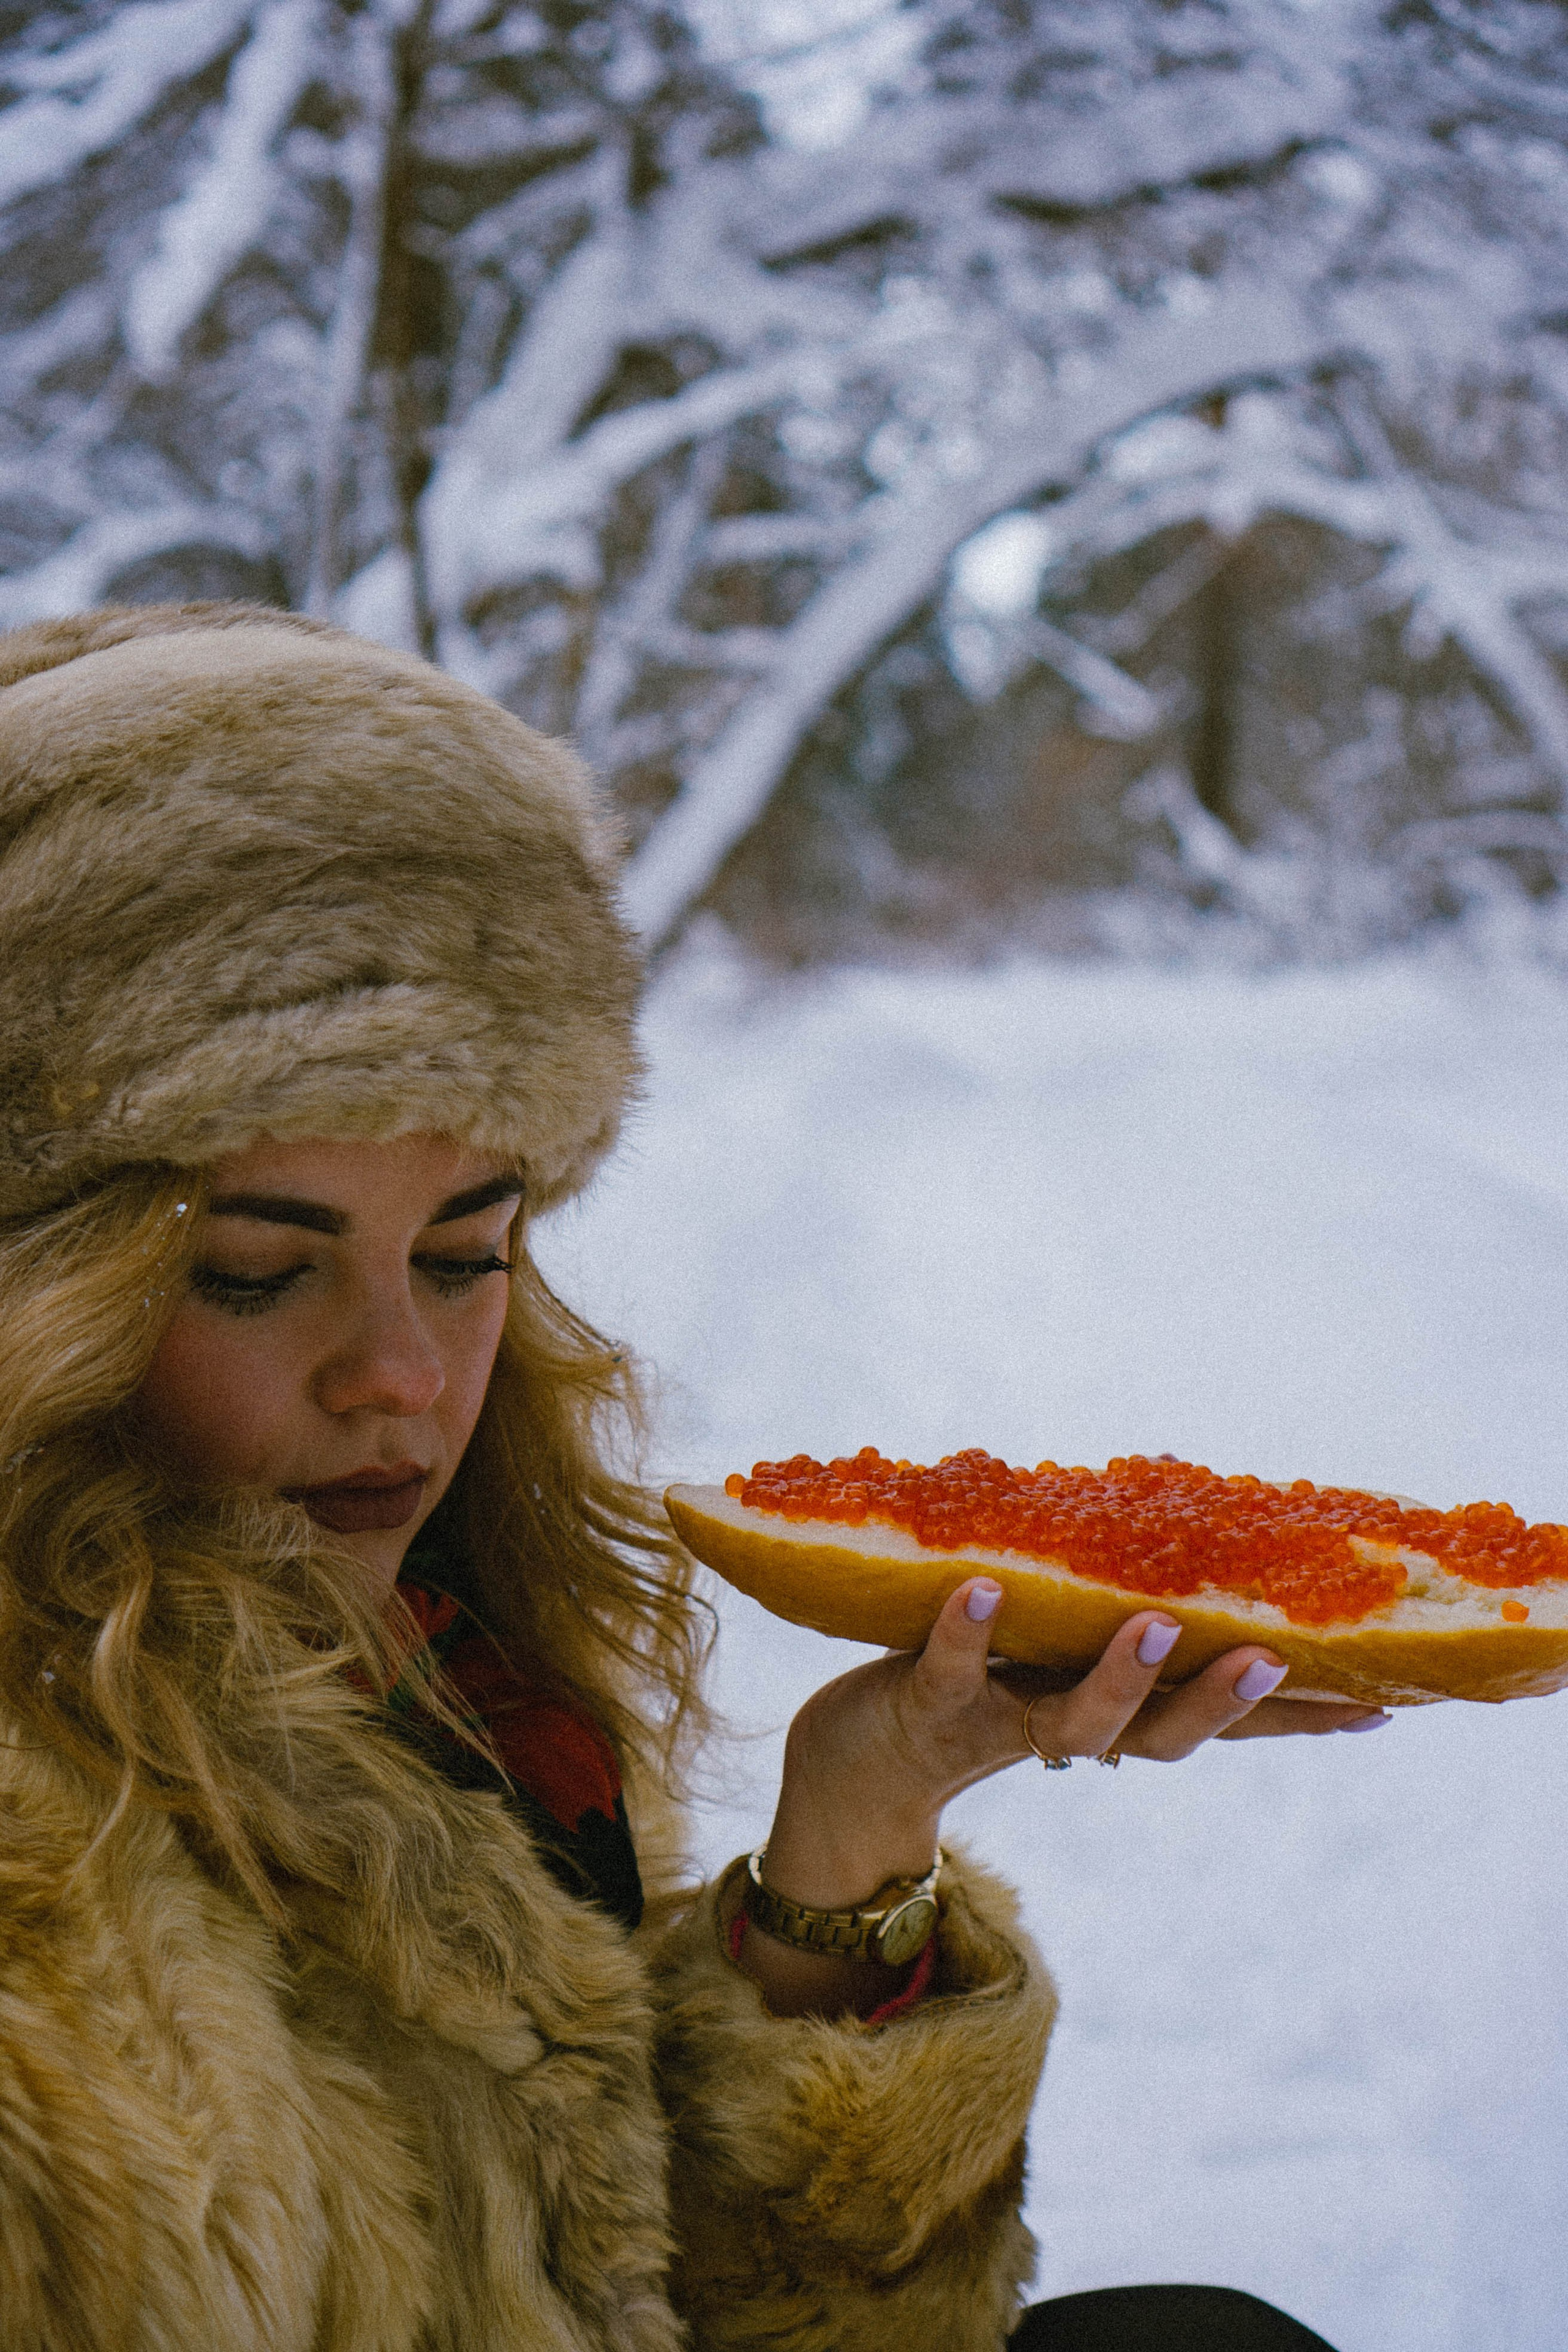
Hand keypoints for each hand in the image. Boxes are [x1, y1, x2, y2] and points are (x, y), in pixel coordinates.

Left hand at [740, 1580, 1387, 2015]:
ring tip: (1149, 1622)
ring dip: (1117, 1677)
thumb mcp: (1054, 1655)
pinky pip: (949, 1669)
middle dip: (1220, 1702)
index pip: (1215, 1726)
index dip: (1293, 1720)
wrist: (854, 1768)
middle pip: (1162, 1737)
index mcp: (1109, 1715)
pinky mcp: (924, 1708)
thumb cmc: (972, 1692)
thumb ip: (1109, 1616)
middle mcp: (1066, 1730)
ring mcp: (997, 1726)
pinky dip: (965, 1632)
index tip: (1379, 1706)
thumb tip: (1180, 1530)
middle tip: (1273, 1658)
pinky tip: (980, 1589)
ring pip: (1072, 1720)